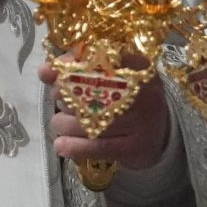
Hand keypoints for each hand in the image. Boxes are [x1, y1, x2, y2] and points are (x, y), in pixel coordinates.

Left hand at [42, 57, 171, 171]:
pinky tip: (61, 145)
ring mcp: (142, 122)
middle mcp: (144, 92)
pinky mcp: (136, 148)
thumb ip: (77, 69)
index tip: (52, 74)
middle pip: (90, 92)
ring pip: (89, 122)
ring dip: (63, 123)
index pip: (99, 58)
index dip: (69, 65)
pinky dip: (73, 146)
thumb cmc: (126, 99)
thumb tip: (44, 71)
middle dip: (64, 99)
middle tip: (62, 103)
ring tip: (61, 123)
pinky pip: (97, 148)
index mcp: (138, 66)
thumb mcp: (110, 77)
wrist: (161, 134)